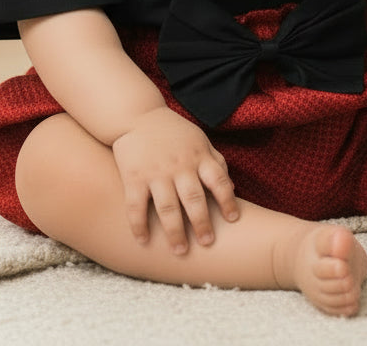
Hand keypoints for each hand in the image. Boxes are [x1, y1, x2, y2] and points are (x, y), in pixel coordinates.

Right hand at [112, 107, 238, 253]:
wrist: (137, 115)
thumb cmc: (173, 132)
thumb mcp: (199, 140)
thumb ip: (216, 162)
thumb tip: (234, 189)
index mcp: (198, 156)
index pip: (218, 180)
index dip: (228, 200)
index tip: (233, 219)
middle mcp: (179, 165)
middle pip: (194, 198)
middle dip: (202, 223)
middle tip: (208, 243)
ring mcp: (155, 172)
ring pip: (167, 207)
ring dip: (174, 231)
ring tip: (180, 251)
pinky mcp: (133, 177)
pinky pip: (136, 206)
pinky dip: (139, 225)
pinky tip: (143, 241)